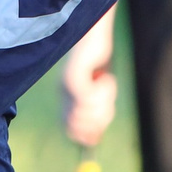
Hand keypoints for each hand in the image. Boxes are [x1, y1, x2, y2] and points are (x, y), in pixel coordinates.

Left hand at [58, 31, 117, 148]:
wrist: (95, 30)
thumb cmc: (99, 58)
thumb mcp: (99, 88)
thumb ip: (96, 112)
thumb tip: (93, 141)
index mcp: (66, 98)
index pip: (72, 131)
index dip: (89, 134)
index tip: (101, 128)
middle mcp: (63, 94)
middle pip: (82, 126)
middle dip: (100, 118)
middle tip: (108, 101)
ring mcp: (66, 86)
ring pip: (87, 113)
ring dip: (104, 102)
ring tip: (105, 84)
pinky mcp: (72, 78)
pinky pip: (89, 98)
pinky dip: (104, 91)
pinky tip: (104, 77)